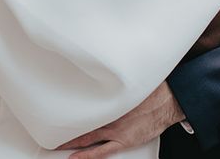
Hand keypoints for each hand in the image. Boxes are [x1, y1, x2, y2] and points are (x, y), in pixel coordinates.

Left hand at [56, 82, 183, 157]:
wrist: (168, 102)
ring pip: (87, 137)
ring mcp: (115, 130)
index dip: (70, 107)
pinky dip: (86, 156)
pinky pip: (100, 151)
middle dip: (68, 126)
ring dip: (72, 141)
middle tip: (52, 129)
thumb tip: (107, 70)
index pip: (84, 104)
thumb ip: (116, 80)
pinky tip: (75, 158)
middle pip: (83, 122)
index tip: (58, 107)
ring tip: (56, 144)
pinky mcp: (122, 141)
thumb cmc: (153, 90)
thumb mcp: (131, 79)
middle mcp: (109, 115)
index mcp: (110, 99)